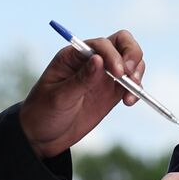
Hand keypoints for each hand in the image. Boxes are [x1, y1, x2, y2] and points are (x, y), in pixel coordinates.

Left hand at [20, 29, 144, 158]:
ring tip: (131, 94)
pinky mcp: (111, 92)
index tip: (118, 73)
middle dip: (132, 54)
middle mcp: (91, 60)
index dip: (113, 55)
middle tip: (131, 75)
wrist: (42, 136)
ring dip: (137, 73)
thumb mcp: (59, 97)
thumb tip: (98, 59)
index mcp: (74, 56)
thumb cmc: (43, 112)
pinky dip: (136, 89)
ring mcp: (103, 75)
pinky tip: (129, 102)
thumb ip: (81, 80)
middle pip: (122, 43)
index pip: (101, 44)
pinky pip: (131, 84)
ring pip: (131, 61)